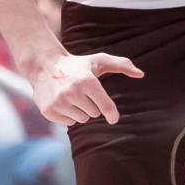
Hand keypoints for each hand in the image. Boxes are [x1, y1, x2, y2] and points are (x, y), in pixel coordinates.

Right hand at [29, 50, 143, 124]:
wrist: (42, 65)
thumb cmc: (76, 65)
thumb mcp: (98, 61)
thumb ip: (121, 65)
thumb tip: (141, 74)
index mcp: (86, 81)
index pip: (107, 108)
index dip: (112, 115)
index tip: (113, 118)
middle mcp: (71, 92)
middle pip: (94, 114)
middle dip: (91, 105)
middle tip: (81, 93)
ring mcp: (58, 102)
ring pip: (82, 119)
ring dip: (80, 111)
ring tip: (71, 97)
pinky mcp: (48, 111)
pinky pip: (69, 123)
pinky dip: (68, 115)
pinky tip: (61, 101)